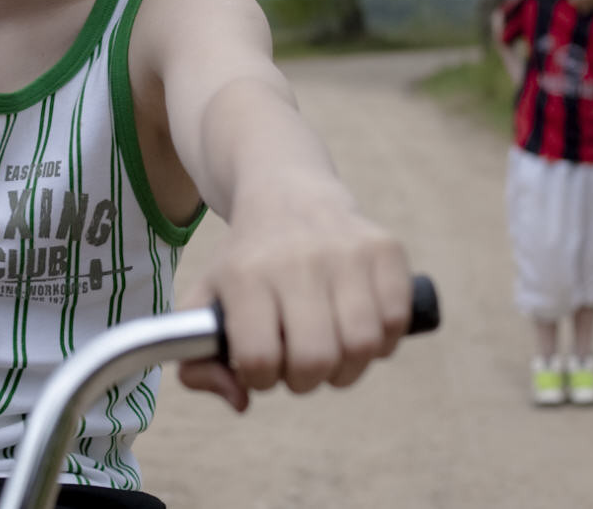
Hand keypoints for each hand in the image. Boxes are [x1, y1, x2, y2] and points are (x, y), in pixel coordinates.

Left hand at [176, 178, 412, 410]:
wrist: (285, 190)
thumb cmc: (244, 262)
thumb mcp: (203, 299)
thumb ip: (196, 362)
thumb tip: (241, 402)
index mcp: (244, 275)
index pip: (260, 359)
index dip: (261, 379)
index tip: (262, 366)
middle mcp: (296, 260)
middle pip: (316, 360)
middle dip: (306, 379)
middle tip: (300, 364)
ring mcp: (346, 251)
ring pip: (362, 346)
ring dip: (348, 367)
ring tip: (332, 351)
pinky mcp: (384, 248)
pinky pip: (396, 321)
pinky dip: (382, 340)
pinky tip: (358, 326)